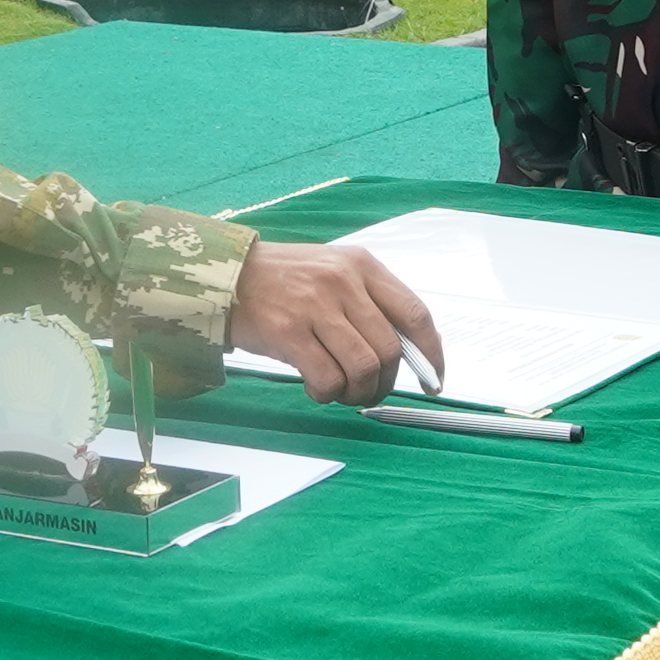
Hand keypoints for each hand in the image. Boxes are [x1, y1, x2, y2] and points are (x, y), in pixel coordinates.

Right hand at [226, 242, 443, 404]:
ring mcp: (315, 306)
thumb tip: (406, 352)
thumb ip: (369, 303)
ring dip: (358, 391)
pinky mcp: (288, 332)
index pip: (415, 313)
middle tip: (370, 391)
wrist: (227, 274)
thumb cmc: (285, 279)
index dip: (430, 353)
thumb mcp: (334, 272)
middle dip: (386, 382)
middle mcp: (343, 282)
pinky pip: (327, 378)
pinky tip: (317, 388)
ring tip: (343, 391)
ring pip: (363, 367)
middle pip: (390, 348)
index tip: (433, 379)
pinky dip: (328, 393)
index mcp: (362, 265)